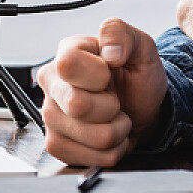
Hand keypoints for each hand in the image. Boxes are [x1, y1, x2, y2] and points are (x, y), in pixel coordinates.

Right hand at [35, 18, 166, 167]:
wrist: (141, 110)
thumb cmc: (136, 78)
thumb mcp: (140, 48)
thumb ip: (122, 34)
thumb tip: (109, 51)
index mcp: (67, 54)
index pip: (67, 65)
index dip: (98, 75)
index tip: (109, 73)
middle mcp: (51, 84)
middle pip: (77, 105)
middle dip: (111, 107)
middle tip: (115, 100)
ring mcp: (50, 116)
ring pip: (92, 137)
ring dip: (116, 132)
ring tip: (115, 118)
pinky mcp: (56, 144)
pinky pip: (91, 158)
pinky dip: (110, 151)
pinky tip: (108, 135)